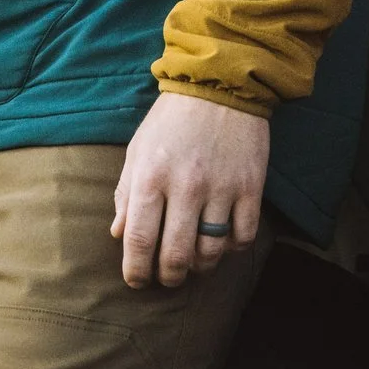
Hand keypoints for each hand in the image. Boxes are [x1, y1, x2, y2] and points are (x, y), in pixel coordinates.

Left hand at [111, 91, 269, 287]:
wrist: (218, 88)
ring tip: (193, 265)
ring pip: (211, 252)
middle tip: (166, 279)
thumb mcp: (137, 150)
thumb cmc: (170, 121)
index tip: (135, 281)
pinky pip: (242, 237)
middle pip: (175, 254)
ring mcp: (221, 189)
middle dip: (168, 277)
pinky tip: (222, 243)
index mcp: (150, 176)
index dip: (135, 269)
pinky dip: (231, 249)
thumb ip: (125, 193)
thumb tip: (117, 234)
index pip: (139, 239)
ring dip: (200, 268)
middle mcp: (185, 186)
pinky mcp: (251, 188)